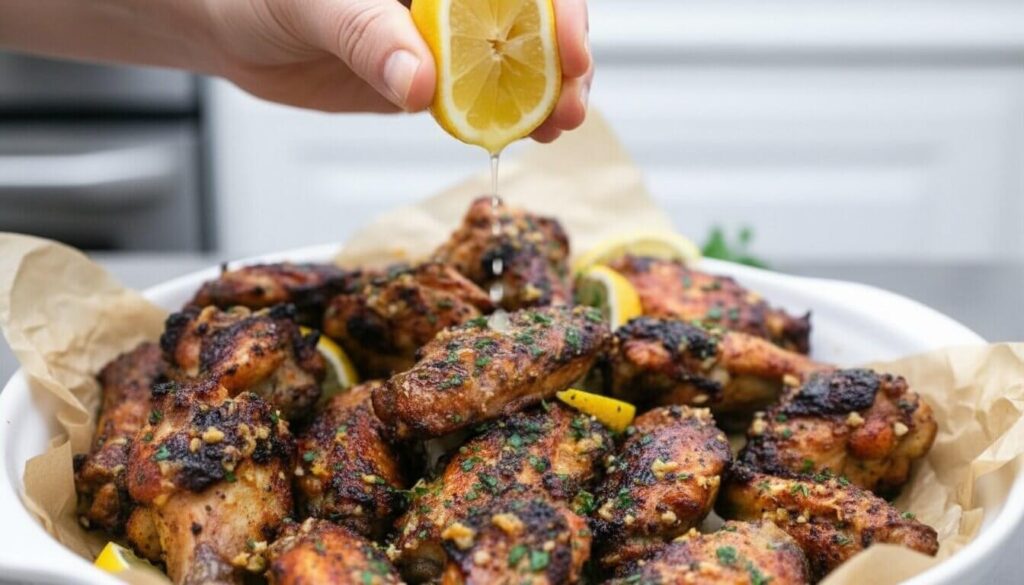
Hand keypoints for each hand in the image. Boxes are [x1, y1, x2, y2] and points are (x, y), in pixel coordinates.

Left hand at [203, 0, 591, 140]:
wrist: (230, 27)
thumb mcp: (313, 4)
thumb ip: (368, 36)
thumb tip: (420, 83)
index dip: (556, 9)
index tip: (568, 48)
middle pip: (530, 18)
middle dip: (562, 59)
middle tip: (571, 102)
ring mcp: (442, 34)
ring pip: (513, 61)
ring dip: (544, 95)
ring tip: (558, 126)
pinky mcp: (427, 77)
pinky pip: (477, 97)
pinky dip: (504, 119)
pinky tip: (522, 136)